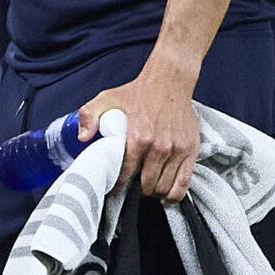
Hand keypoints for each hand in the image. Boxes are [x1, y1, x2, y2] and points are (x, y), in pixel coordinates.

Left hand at [82, 60, 199, 202]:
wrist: (170, 81)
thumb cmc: (138, 92)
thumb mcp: (106, 98)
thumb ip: (89, 115)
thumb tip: (83, 137)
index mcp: (139, 138)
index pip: (126, 174)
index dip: (118, 185)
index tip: (114, 187)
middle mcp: (160, 147)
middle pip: (147, 185)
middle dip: (137, 191)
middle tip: (132, 187)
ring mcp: (177, 151)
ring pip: (165, 188)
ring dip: (154, 193)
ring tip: (147, 188)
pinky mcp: (191, 151)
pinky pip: (184, 183)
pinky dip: (174, 194)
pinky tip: (165, 194)